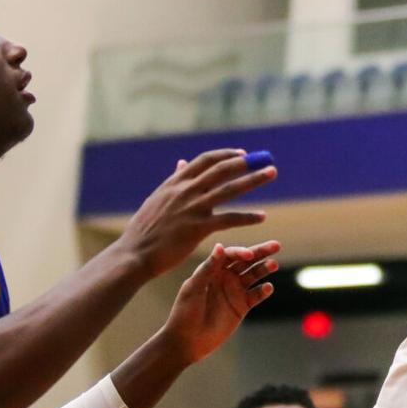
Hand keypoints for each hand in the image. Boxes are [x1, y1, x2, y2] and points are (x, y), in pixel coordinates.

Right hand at [115, 150, 276, 279]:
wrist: (135, 254)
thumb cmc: (145, 229)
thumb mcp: (157, 198)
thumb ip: (174, 180)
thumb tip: (182, 163)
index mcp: (176, 182)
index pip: (206, 160)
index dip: (227, 154)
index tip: (243, 153)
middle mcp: (186, 191)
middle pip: (223, 169)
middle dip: (246, 162)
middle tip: (265, 159)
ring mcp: (193, 208)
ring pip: (230, 189)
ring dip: (254, 179)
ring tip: (271, 173)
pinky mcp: (198, 228)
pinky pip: (229, 219)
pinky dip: (247, 216)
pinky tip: (262, 217)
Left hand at [163, 242, 279, 363]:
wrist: (187, 340)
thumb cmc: (185, 311)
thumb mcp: (194, 287)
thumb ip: (208, 267)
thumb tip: (220, 246)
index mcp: (213, 268)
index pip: (230, 254)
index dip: (241, 252)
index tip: (250, 255)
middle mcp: (226, 276)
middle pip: (246, 261)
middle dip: (261, 252)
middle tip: (276, 245)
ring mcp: (234, 291)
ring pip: (254, 276)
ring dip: (264, 269)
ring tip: (274, 265)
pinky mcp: (242, 306)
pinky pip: (256, 295)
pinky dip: (264, 291)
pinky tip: (269, 287)